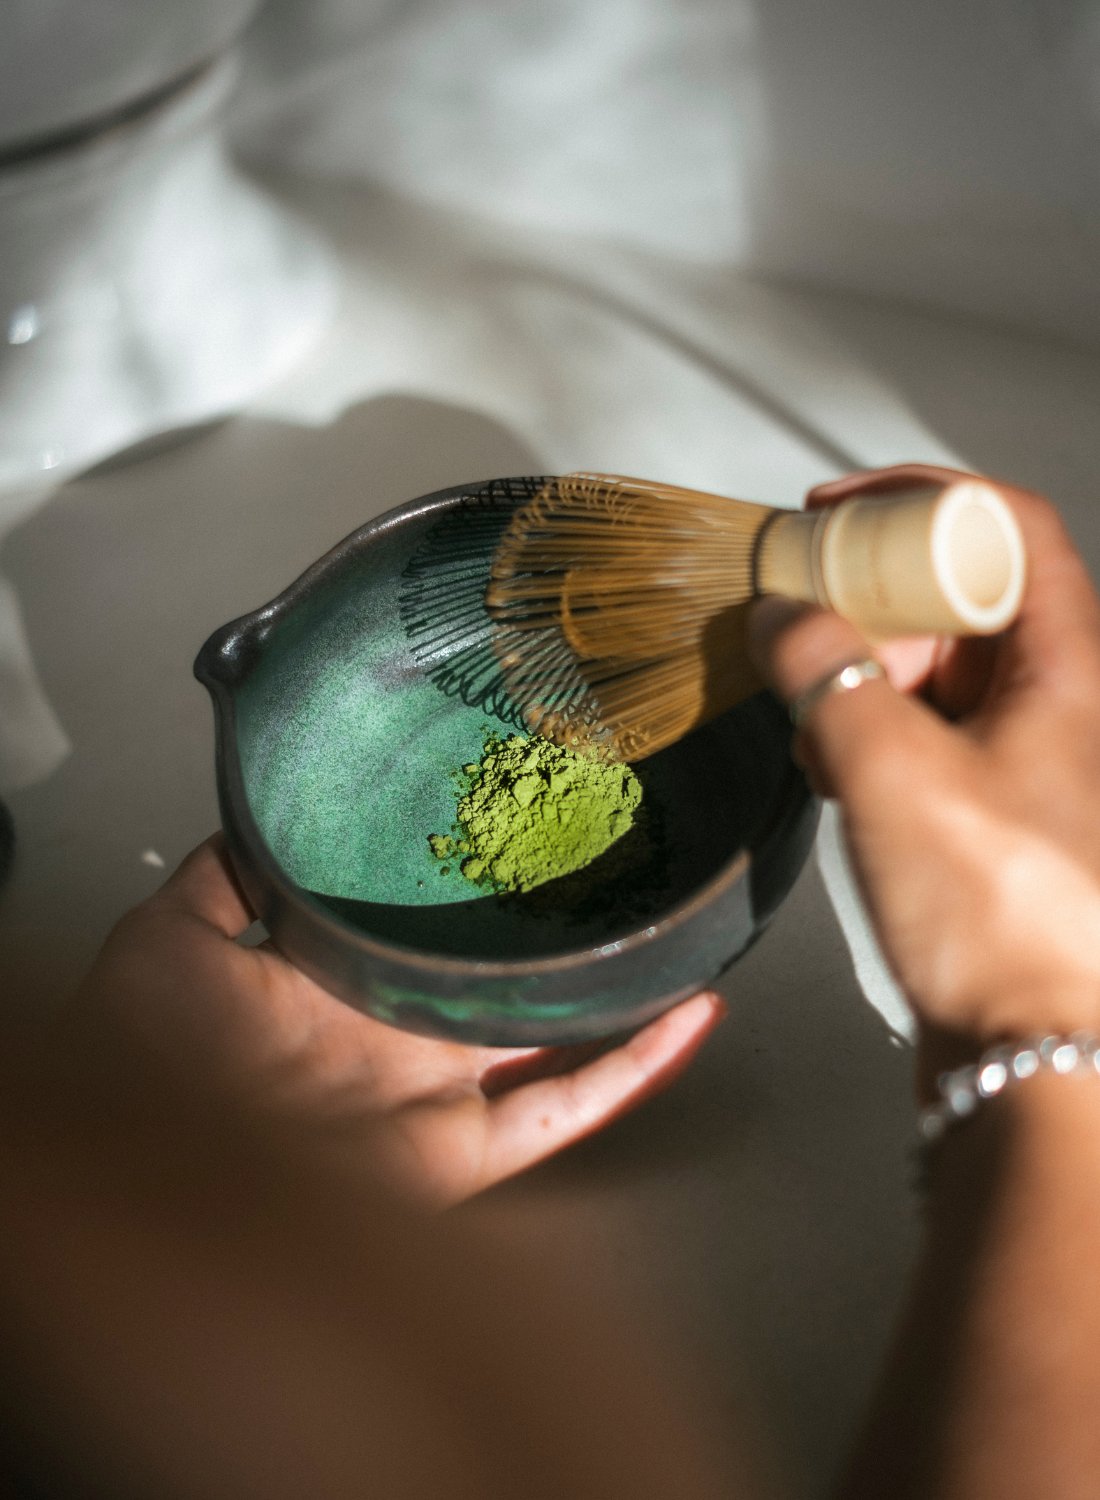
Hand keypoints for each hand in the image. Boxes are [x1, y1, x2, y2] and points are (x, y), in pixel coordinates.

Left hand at [63, 838, 724, 1205]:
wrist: (143, 1154)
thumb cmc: (143, 1052)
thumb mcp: (176, 932)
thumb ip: (227, 874)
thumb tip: (265, 812)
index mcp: (353, 988)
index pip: (443, 934)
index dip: (496, 893)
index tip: (543, 834)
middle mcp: (409, 1041)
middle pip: (518, 990)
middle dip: (574, 941)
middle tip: (635, 876)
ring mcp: (445, 1098)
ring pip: (563, 1047)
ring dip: (629, 1002)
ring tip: (688, 939)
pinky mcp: (467, 1151)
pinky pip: (566, 1112)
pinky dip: (633, 1071)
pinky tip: (688, 1018)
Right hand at [748, 465, 1099, 1091]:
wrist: (1042, 1054)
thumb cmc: (997, 913)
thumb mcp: (895, 773)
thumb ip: (827, 679)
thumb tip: (780, 616)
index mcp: (1067, 668)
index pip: (1009, 528)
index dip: (920, 499)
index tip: (830, 513)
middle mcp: (1060, 702)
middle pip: (966, 596)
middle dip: (872, 600)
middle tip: (801, 631)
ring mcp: (1030, 760)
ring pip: (939, 670)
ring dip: (862, 674)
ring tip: (809, 722)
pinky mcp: (995, 815)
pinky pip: (928, 734)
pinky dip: (871, 732)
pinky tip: (829, 772)